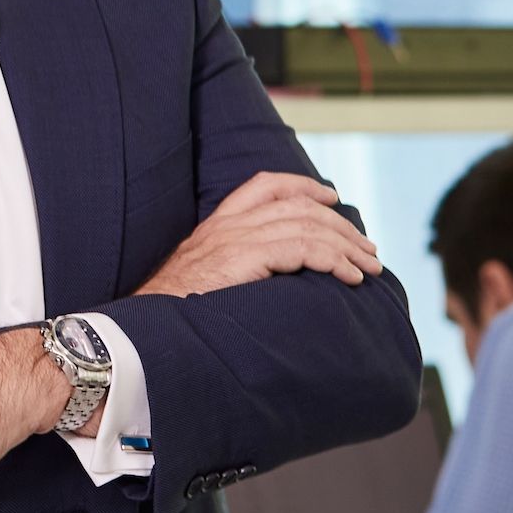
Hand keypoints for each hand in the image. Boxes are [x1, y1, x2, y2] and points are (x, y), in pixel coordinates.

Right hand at [137, 170, 382, 295]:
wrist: (142, 326)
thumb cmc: (170, 315)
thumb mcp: (199, 281)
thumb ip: (228, 270)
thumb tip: (261, 286)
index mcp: (215, 226)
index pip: (264, 186)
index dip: (303, 186)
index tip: (331, 198)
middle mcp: (227, 225)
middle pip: (298, 205)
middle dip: (341, 225)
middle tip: (368, 250)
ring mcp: (235, 239)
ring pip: (309, 225)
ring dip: (348, 246)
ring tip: (370, 267)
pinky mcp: (246, 257)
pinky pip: (305, 248)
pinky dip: (336, 261)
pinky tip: (351, 279)